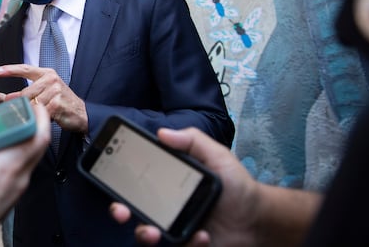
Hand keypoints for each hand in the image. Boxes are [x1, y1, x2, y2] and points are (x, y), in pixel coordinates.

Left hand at [0, 64, 87, 132]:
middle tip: (21, 110)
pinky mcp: (57, 103)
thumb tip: (8, 97)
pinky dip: (40, 117)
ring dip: (33, 112)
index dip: (10, 70)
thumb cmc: (61, 102)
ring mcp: (55, 90)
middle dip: (21, 104)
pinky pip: (40, 112)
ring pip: (32, 103)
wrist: (81, 113)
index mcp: (47, 73)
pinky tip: (47, 118)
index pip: (25, 68)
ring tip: (41, 114)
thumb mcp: (47, 91)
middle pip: (25, 92)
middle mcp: (51, 79)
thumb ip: (30, 92)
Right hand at [0, 102, 50, 245]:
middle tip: (22, 112)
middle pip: (39, 145)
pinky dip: (15, 157)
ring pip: (30, 159)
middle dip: (35, 125)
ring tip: (6, 131)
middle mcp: (18, 176)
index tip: (32, 103)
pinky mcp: (10, 200)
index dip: (40, 115)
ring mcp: (16, 190)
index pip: (38, 134)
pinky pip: (20, 171)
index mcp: (7, 163)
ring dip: (24, 141)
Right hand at [110, 127, 261, 245]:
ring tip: (154, 233)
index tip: (111, 178)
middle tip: (121, 211)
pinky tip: (203, 236)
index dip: (120, 182)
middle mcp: (166, 206)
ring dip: (144, 234)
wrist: (258, 219)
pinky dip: (188, 244)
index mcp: (168, 184)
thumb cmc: (236, 186)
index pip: (137, 182)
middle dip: (120, 211)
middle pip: (132, 210)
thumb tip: (162, 132)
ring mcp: (175, 228)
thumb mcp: (217, 156)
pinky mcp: (187, 245)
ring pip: (145, 234)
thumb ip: (193, 141)